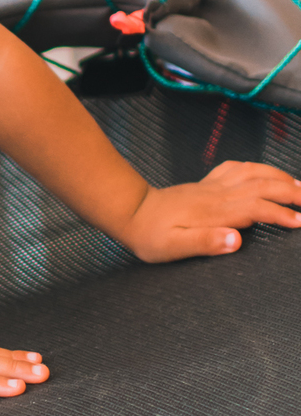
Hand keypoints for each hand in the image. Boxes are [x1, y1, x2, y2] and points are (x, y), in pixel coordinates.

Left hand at [120, 162, 300, 262]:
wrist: (131, 211)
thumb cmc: (151, 235)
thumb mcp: (175, 247)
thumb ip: (206, 243)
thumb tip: (237, 239)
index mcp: (215, 211)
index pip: (258, 208)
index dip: (282, 214)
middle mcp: (218, 194)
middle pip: (263, 185)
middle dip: (291, 191)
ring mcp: (212, 186)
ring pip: (253, 172)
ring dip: (278, 176)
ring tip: (299, 185)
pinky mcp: (206, 183)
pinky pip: (236, 168)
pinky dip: (256, 167)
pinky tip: (262, 172)